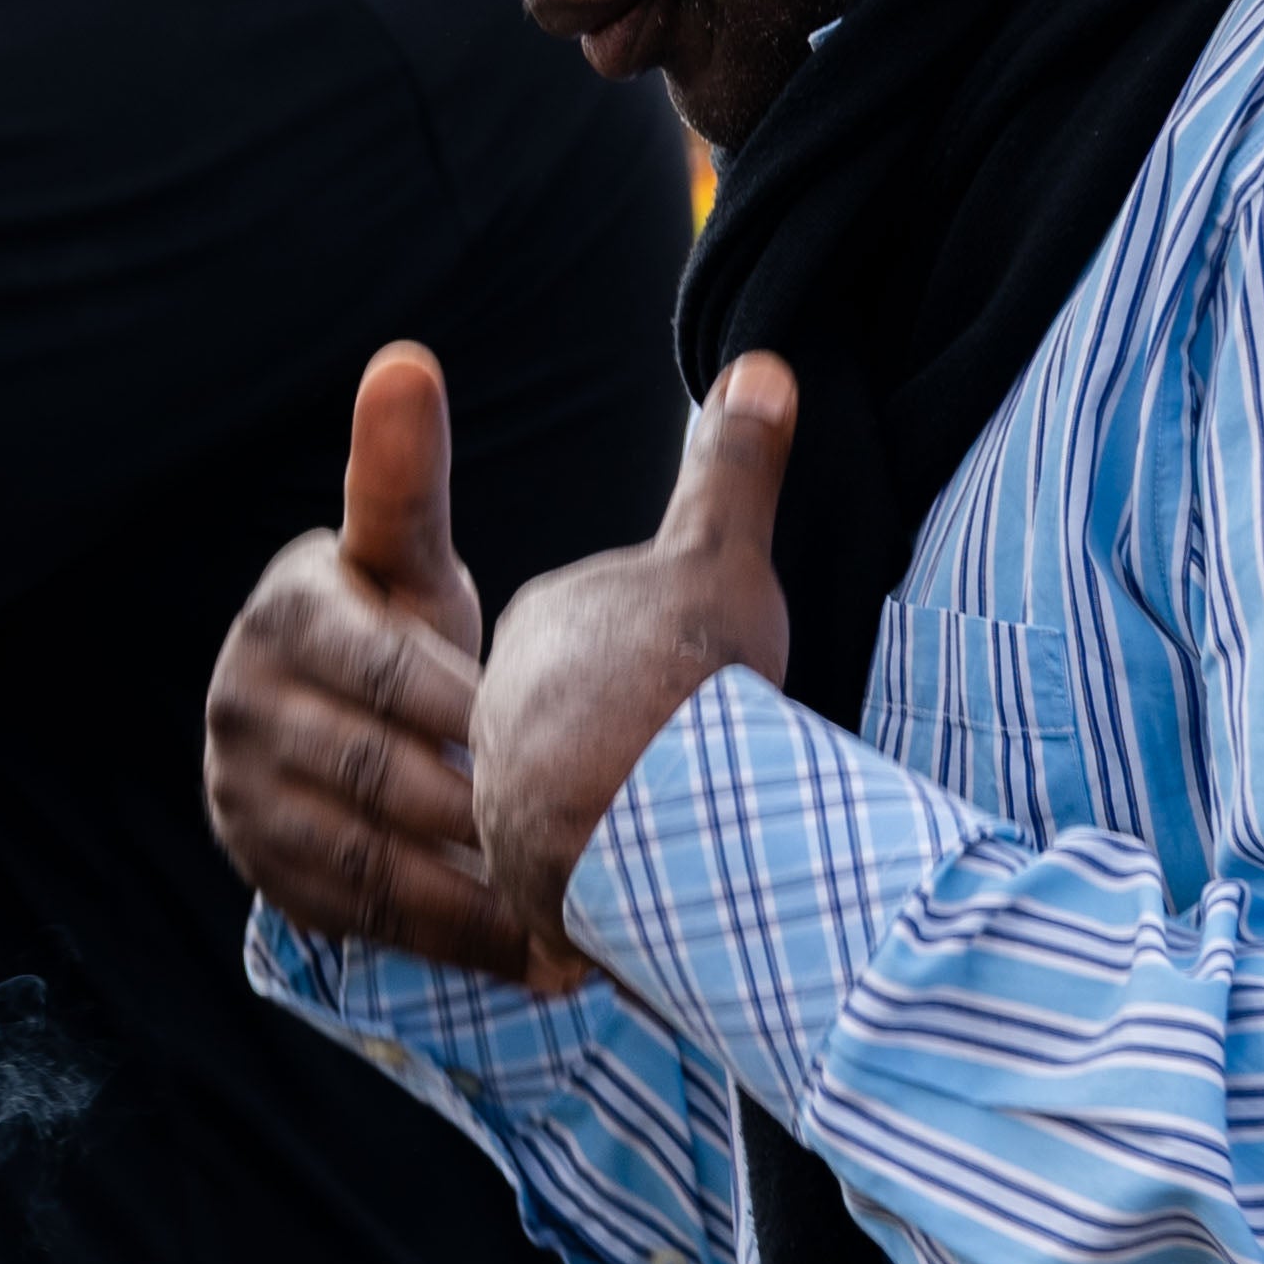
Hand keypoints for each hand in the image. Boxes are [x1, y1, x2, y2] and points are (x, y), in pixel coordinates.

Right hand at [204, 347, 531, 975]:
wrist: (325, 721)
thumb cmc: (392, 627)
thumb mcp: (405, 555)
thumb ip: (407, 473)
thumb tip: (405, 359)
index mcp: (282, 615)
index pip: (384, 669)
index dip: (472, 708)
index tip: (552, 731)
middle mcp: (239, 708)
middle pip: (376, 774)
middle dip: (484, 808)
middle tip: (590, 836)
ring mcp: (240, 799)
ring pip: (372, 859)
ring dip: (480, 895)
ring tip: (583, 912)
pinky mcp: (263, 875)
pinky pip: (367, 920)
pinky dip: (460, 944)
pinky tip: (547, 958)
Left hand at [467, 353, 795, 989]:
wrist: (651, 808)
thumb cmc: (687, 676)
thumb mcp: (721, 556)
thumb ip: (733, 470)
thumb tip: (761, 365)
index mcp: (542, 634)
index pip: (592, 646)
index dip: (655, 668)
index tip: (701, 688)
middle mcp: (502, 717)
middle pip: (575, 730)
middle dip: (631, 753)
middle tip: (703, 766)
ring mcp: (505, 804)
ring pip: (571, 812)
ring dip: (624, 828)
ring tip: (689, 837)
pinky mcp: (520, 891)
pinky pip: (569, 891)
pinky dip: (611, 898)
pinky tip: (664, 894)